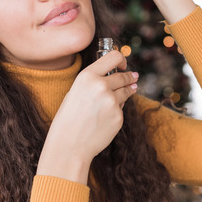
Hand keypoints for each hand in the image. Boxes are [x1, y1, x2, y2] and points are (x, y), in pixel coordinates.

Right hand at [37, 51, 137, 183]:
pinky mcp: (118, 116)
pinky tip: (104, 119)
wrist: (68, 145)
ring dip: (126, 93)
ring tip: (116, 99)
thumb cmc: (69, 118)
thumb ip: (94, 81)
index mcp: (87, 76)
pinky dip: (116, 111)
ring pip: (126, 92)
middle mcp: (101, 86)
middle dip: (129, 77)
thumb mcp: (75, 92)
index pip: (114, 56)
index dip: (122, 60)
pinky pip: (122, 109)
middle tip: (133, 78)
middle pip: (123, 76)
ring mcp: (112, 102)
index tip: (124, 65)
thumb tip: (122, 74)